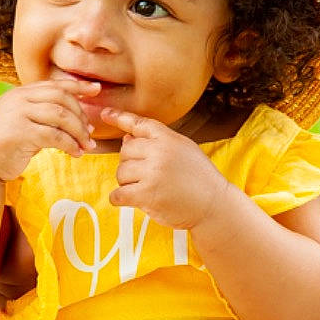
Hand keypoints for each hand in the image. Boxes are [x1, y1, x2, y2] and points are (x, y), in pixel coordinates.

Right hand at [0, 80, 98, 181]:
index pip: (54, 85)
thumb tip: (78, 118)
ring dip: (78, 132)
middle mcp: (19, 99)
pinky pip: (54, 136)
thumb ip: (43, 115)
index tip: (96, 90)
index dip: (78, 86)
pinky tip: (75, 154)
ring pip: (61, 116)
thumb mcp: (23, 122)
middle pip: (61, 99)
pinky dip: (69, 145)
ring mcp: (18, 114)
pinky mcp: (20, 133)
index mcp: (20, 93)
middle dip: (81, 115)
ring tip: (86, 146)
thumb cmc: (5, 145)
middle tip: (90, 133)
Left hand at [103, 110, 230, 230]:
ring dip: (127, 183)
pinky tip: (131, 200)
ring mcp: (152, 173)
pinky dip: (119, 198)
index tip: (105, 114)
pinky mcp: (146, 195)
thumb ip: (157, 143)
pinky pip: (118, 194)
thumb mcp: (184, 150)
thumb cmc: (199, 179)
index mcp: (168, 138)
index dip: (120, 118)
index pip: (139, 124)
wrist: (214, 205)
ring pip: (120, 173)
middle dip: (130, 164)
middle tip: (145, 176)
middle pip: (124, 151)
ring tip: (146, 188)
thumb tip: (126, 139)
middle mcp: (159, 152)